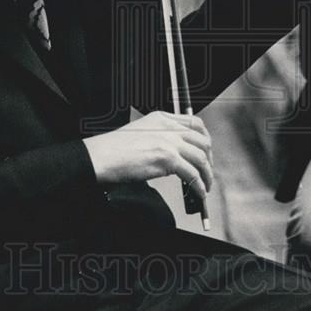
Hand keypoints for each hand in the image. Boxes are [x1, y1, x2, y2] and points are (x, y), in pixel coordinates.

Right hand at [82, 112, 212, 197]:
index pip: (194, 123)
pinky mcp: (167, 159)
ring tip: (205, 186)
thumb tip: (175, 155)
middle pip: (202, 140)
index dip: (205, 138)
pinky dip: (199, 185)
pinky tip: (198, 192)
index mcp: (162, 118)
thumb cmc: (113, 150)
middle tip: (207, 171)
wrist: (101, 157)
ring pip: (201, 158)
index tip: (207, 151)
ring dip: (206, 175)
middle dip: (209, 159)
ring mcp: (169, 141)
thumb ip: (159, 137)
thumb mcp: (140, 133)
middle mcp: (168, 127)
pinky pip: (192, 174)